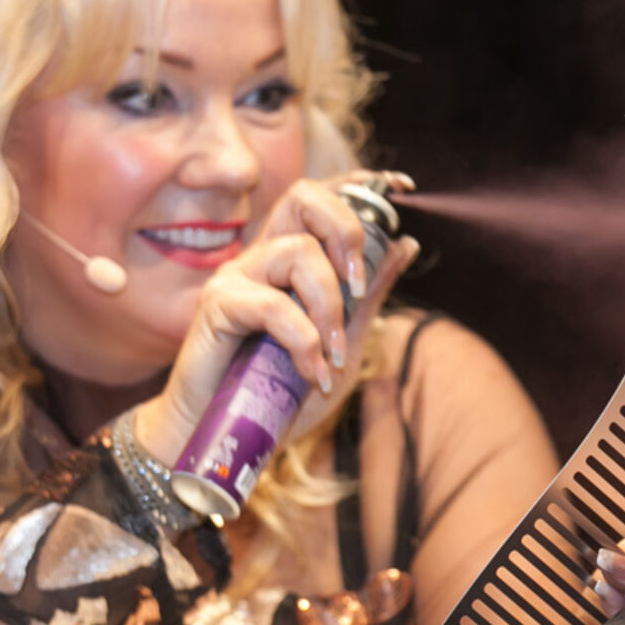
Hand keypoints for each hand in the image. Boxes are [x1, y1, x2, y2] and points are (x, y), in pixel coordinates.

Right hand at [135, 171, 419, 462]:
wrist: (227, 440)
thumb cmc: (279, 395)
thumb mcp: (342, 343)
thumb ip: (368, 295)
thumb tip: (407, 245)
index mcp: (290, 260)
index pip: (320, 199)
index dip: (358, 184)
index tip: (401, 186)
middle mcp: (262, 257)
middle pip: (303, 196)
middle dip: (345, 230)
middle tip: (358, 286)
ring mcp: (237, 276)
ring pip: (298, 253)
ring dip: (329, 308)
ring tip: (333, 357)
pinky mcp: (217, 304)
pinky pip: (274, 305)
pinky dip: (304, 341)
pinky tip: (311, 372)